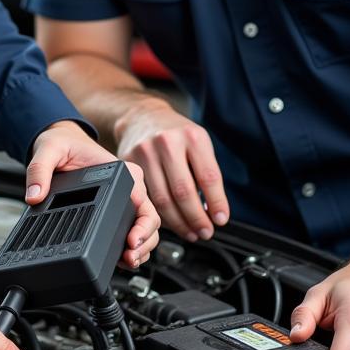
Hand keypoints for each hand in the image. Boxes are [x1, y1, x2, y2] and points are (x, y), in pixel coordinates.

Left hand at [26, 119, 159, 268]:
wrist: (60, 143)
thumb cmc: (62, 144)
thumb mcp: (48, 150)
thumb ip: (39, 171)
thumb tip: (35, 196)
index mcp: (121, 171)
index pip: (143, 202)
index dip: (142, 226)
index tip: (131, 242)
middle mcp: (128, 185)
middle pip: (149, 220)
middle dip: (144, 243)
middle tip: (128, 258)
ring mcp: (124, 198)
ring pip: (145, 229)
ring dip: (141, 249)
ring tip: (126, 262)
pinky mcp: (117, 208)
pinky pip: (132, 231)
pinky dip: (132, 247)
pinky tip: (121, 259)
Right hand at [113, 99, 228, 241]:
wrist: (143, 116)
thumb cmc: (176, 134)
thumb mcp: (198, 143)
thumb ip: (206, 173)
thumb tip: (214, 212)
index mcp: (192, 137)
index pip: (208, 177)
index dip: (217, 203)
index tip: (221, 220)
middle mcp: (167, 142)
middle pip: (183, 192)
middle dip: (197, 219)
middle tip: (205, 232)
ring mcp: (145, 151)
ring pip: (162, 199)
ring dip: (179, 223)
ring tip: (190, 232)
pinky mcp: (129, 162)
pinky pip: (146, 197)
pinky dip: (160, 214)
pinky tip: (170, 221)